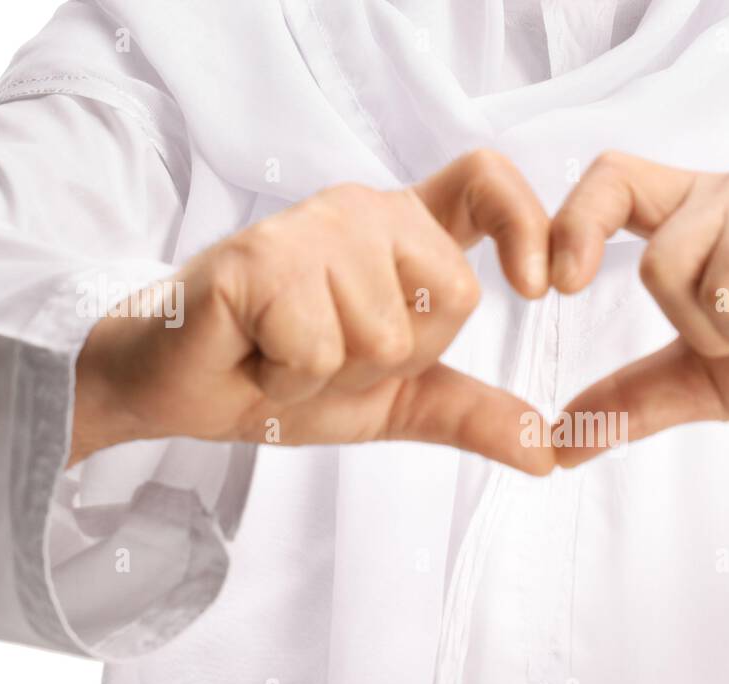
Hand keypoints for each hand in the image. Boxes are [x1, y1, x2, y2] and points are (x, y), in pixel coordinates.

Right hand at [70, 150, 554, 474]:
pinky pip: (319, 352)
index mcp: (404, 232)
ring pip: (386, 336)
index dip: (527, 221)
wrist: (180, 391)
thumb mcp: (394, 404)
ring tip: (283, 352)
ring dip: (334, 377)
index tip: (542, 286)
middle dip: (397, 360)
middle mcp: (365, 211)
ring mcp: (312, 228)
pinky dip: (288, 381)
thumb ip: (470, 415)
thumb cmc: (281, 376)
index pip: (487, 184)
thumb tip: (548, 455)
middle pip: (455, 299)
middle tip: (328, 351)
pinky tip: (253, 355)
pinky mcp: (260, 257)